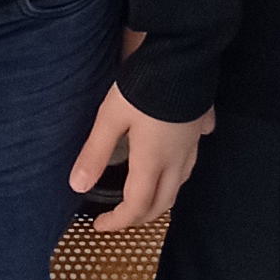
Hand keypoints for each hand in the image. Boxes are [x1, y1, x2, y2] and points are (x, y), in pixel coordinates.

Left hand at [72, 82, 209, 229]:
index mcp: (153, 161)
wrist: (184, 54)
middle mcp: (177, 159)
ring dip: (162, 196)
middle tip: (120, 216)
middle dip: (141, 216)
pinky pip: (193, 154)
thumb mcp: (110, 118)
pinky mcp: (202, 123)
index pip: (137, 206)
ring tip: (144, 193)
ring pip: (181, 182)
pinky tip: (174, 152)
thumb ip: (95, 153)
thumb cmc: (143, 86)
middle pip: (163, 202)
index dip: (118, 222)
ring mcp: (193, 142)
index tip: (99, 226)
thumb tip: (76, 187)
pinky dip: (180, 165)